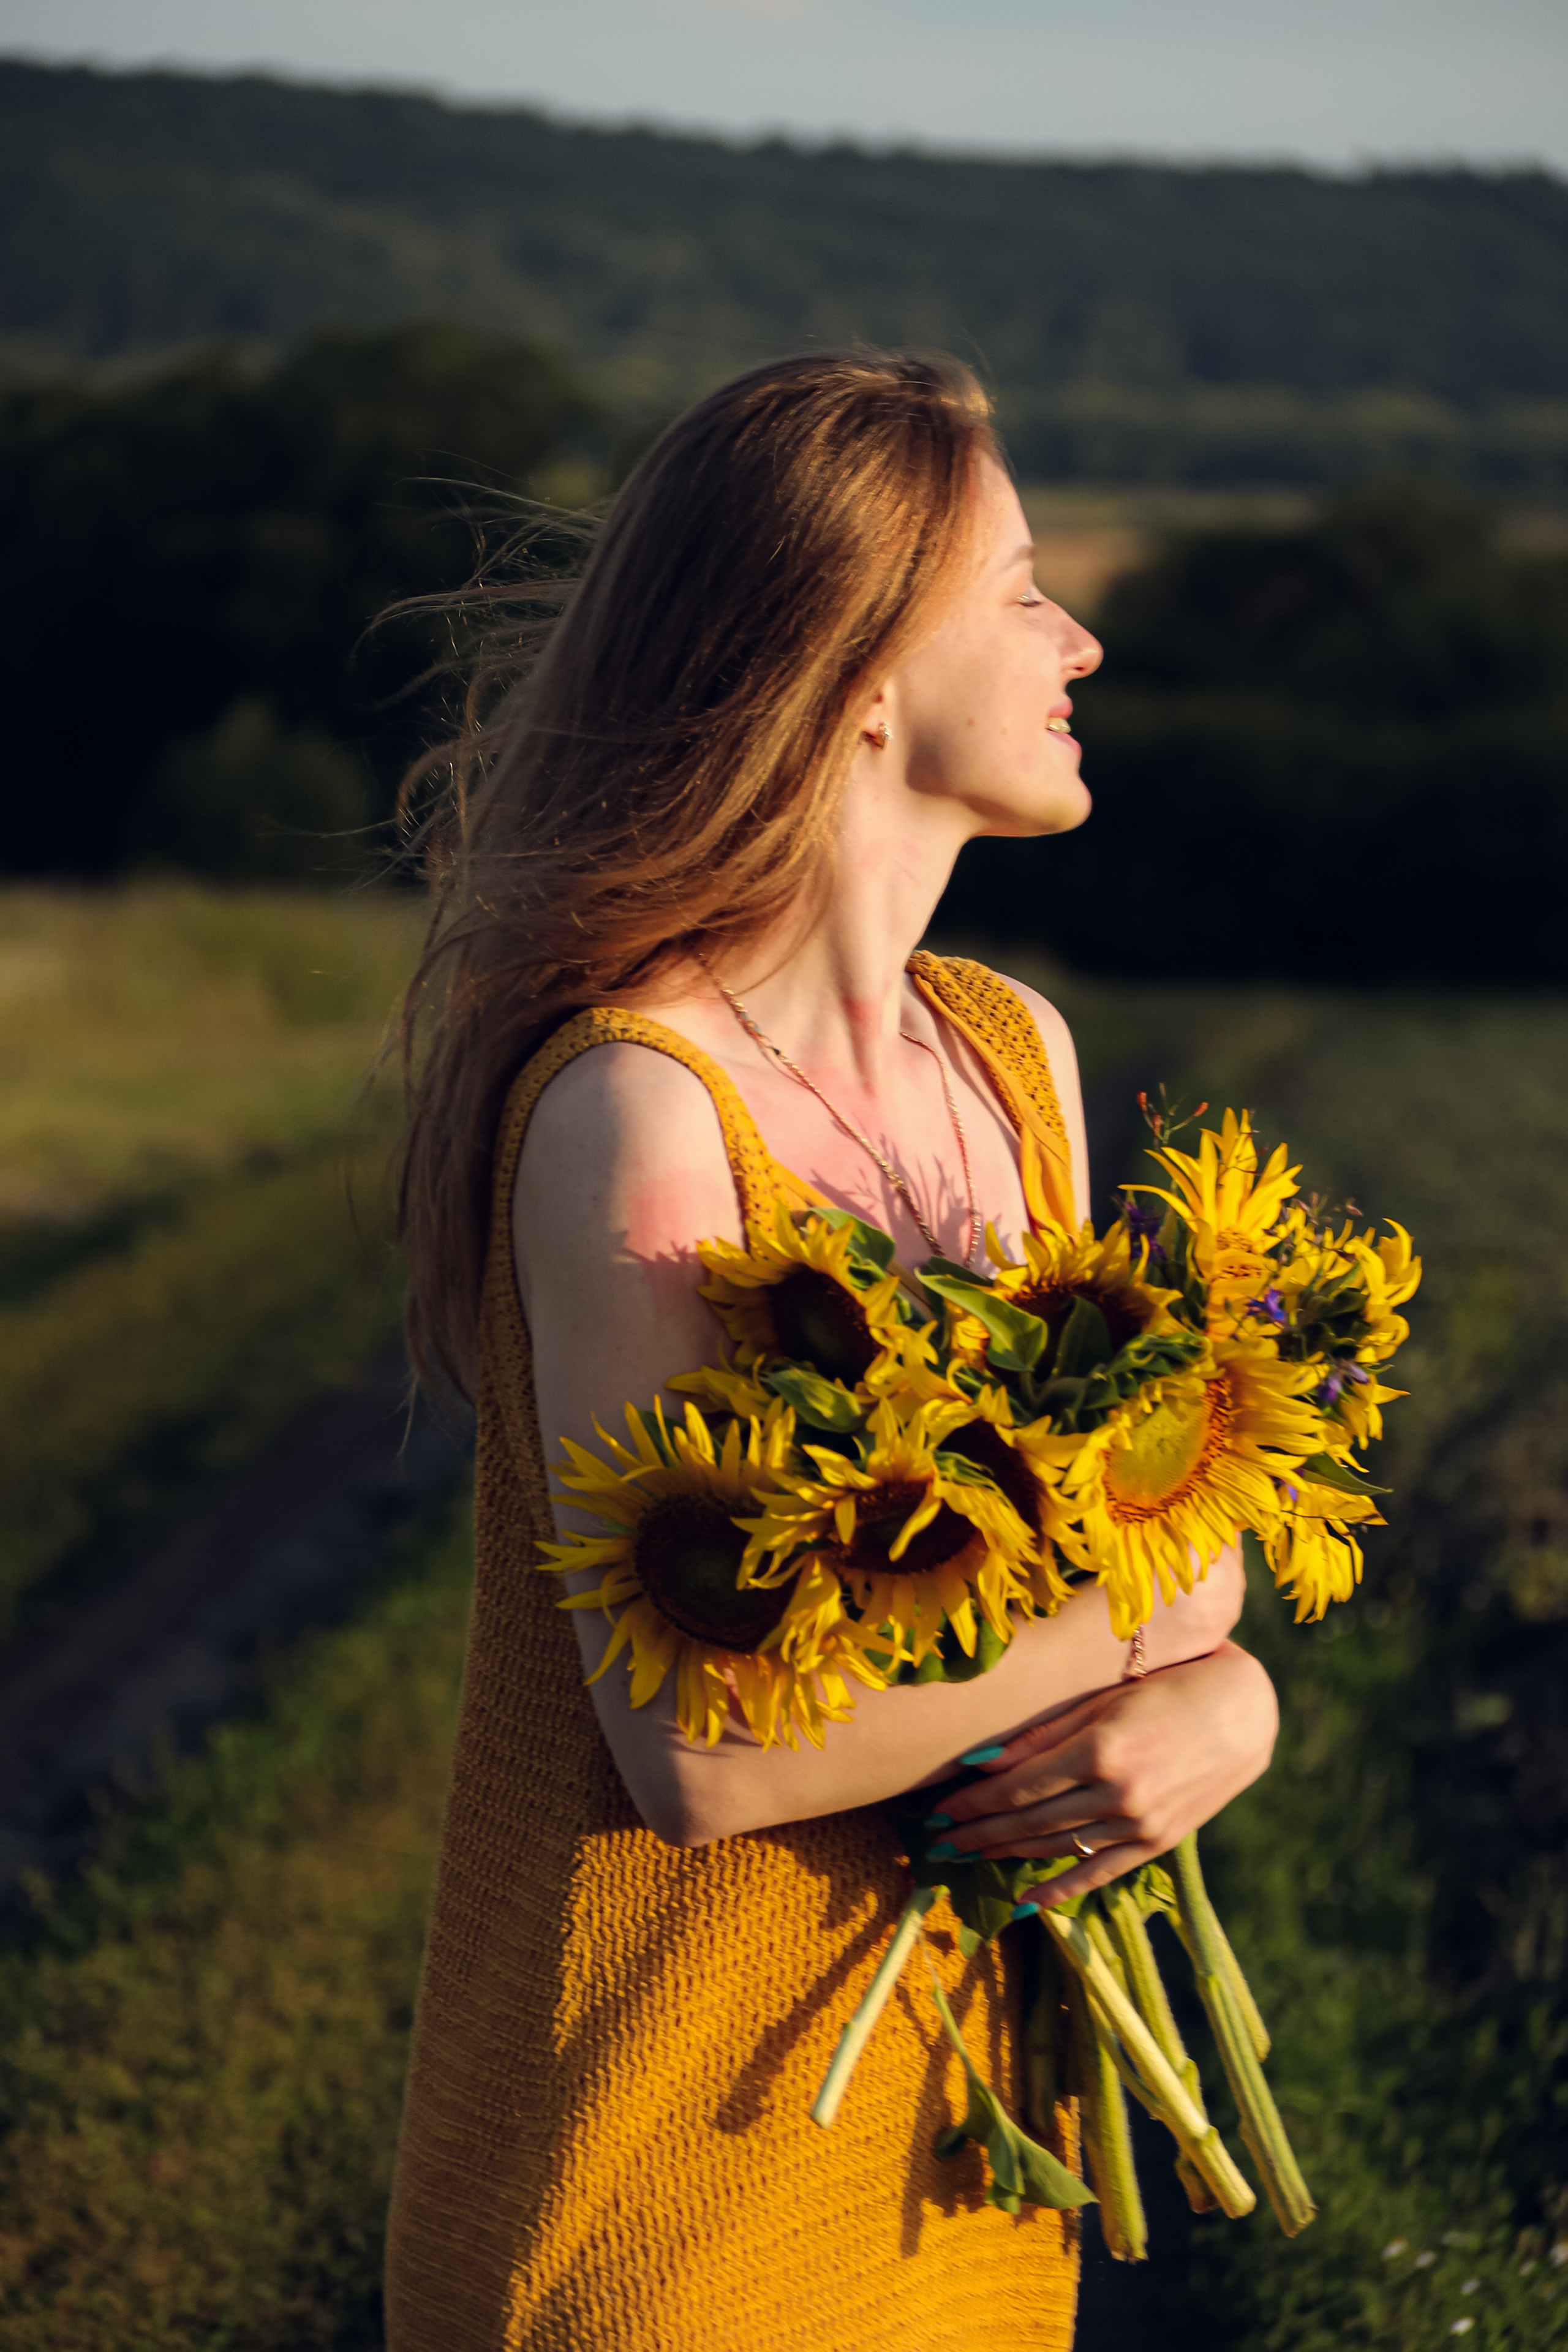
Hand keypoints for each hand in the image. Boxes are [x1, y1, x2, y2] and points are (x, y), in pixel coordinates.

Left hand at [931, 1641, 1276, 1907]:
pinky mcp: (1159, 1842)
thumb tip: (982, 1762)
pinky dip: (1060, 1889)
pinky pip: (1099, 1873)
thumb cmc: (1168, 1686)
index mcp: (1100, 1749)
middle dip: (978, 1832)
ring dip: (1006, 1854)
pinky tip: (1026, 1903)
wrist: (1245, 1711)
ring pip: (1056, 1847)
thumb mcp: (1104, 1698)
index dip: (972, 1802)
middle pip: (1029, 1820)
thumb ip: (1043, 1733)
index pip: (1017, 1787)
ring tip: (968, 1856)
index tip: (938, 1809)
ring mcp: (1140, 1824)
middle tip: (938, 1841)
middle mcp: (1118, 1793)